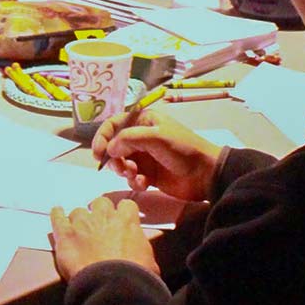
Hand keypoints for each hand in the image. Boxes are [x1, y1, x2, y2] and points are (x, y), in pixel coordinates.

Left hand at [49, 197, 156, 280]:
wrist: (113, 287)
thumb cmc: (134, 277)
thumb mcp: (149, 262)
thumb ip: (142, 250)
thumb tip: (142, 256)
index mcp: (127, 221)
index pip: (125, 205)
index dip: (122, 213)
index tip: (120, 219)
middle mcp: (104, 217)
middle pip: (100, 203)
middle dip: (99, 212)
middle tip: (99, 225)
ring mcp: (83, 224)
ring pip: (78, 211)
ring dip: (79, 220)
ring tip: (78, 229)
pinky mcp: (65, 235)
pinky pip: (57, 218)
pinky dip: (57, 215)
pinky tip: (57, 213)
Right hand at [93, 106, 222, 201]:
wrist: (206, 175)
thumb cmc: (183, 149)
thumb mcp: (156, 137)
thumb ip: (129, 139)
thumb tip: (110, 148)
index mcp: (144, 121)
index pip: (114, 124)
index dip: (102, 137)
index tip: (98, 154)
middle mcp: (142, 138)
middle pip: (115, 146)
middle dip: (114, 158)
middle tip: (121, 168)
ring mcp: (146, 157)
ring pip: (122, 164)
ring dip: (124, 171)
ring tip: (135, 175)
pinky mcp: (150, 175)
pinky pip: (132, 178)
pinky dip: (134, 182)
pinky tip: (145, 183)